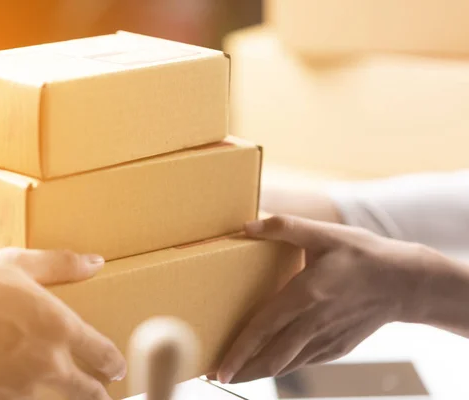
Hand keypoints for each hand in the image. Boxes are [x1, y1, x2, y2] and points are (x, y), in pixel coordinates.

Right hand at [0, 248, 126, 399]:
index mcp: (58, 328)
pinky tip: (15, 391)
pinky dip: (19, 399)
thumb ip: (60, 264)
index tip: (117, 369)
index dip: (113, 363)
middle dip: (97, 395)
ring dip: (59, 397)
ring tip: (60, 392)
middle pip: (85, 391)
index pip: (101, 353)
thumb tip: (95, 262)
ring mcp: (19, 388)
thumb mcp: (18, 263)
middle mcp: (46, 363)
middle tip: (103, 396)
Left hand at [215, 215, 427, 383]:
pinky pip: (305, 361)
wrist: (406, 282)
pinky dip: (284, 365)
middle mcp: (314, 323)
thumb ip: (284, 227)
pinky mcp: (338, 347)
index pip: (264, 329)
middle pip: (271, 358)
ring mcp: (327, 339)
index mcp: (306, 295)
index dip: (239, 351)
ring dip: (260, 371)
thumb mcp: (324, 234)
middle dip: (243, 370)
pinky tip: (273, 361)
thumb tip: (246, 227)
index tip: (219, 368)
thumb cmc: (363, 255)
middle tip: (217, 375)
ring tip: (238, 372)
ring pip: (287, 365)